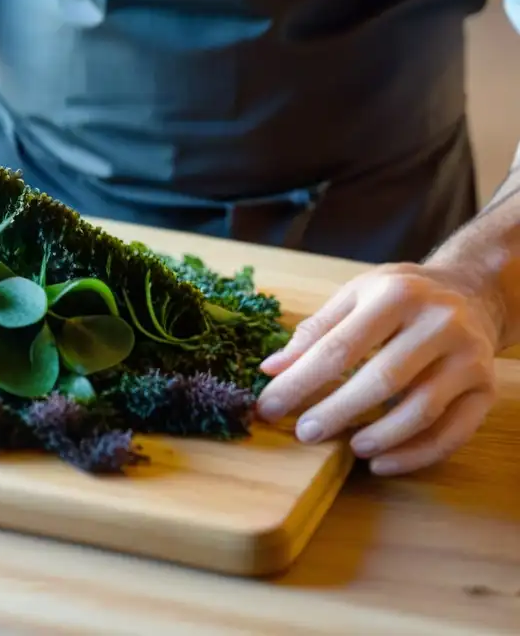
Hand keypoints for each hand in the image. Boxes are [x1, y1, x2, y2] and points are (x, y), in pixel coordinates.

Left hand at [255, 262, 500, 475]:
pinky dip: (416, 455)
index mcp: (396, 296)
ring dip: (380, 436)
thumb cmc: (400, 297)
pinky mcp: (486, 388)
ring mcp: (468, 357)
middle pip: (382, 380)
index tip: (269, 407)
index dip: (300, 382)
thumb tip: (271, 369)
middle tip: (304, 433)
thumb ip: (315, 332)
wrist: (472, 292)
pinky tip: (382, 462)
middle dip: (336, 411)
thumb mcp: (355, 296)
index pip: (340, 347)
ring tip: (348, 447)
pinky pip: (453, 432)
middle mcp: (438, 324)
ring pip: (421, 410)